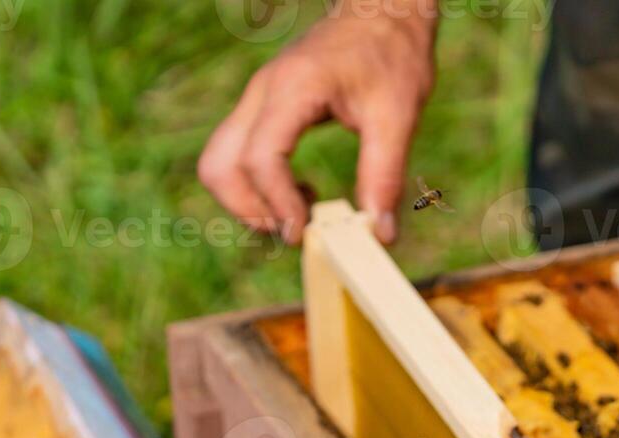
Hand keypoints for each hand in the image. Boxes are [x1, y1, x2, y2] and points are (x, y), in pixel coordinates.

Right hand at [198, 1, 436, 244]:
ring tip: (298, 213)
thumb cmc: (392, 54)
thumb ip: (384, 175)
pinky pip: (238, 154)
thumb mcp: (398, 117)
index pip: (260, 158)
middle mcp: (263, 92)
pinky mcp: (264, 107)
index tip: (304, 232)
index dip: (277, 203)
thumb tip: (380, 234)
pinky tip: (300, 190)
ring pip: (220, 161)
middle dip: (249, 209)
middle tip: (295, 229)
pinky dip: (258, 185)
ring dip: (248, 200)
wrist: (383, 13)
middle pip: (220, 164)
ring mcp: (258, 98)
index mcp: (293, 89)